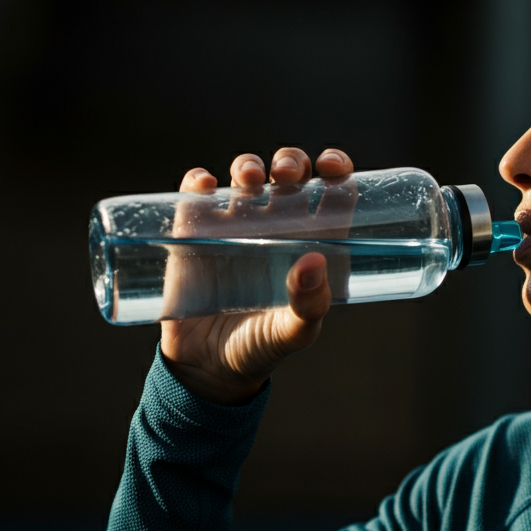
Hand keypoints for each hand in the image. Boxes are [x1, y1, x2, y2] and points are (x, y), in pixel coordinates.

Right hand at [161, 147, 353, 404]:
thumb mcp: (294, 332)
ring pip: (244, 177)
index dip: (337, 169)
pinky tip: (202, 185)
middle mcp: (276, 227)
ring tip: (248, 179)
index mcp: (312, 242)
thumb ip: (309, 305)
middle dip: (290, 161)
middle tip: (286, 174)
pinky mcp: (193, 234)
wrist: (209, 369)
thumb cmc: (263, 348)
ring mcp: (234, 226)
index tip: (332, 167)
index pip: (331, 192)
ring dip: (247, 165)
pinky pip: (194, 196)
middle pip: (288, 175)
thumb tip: (313, 262)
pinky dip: (196, 182)